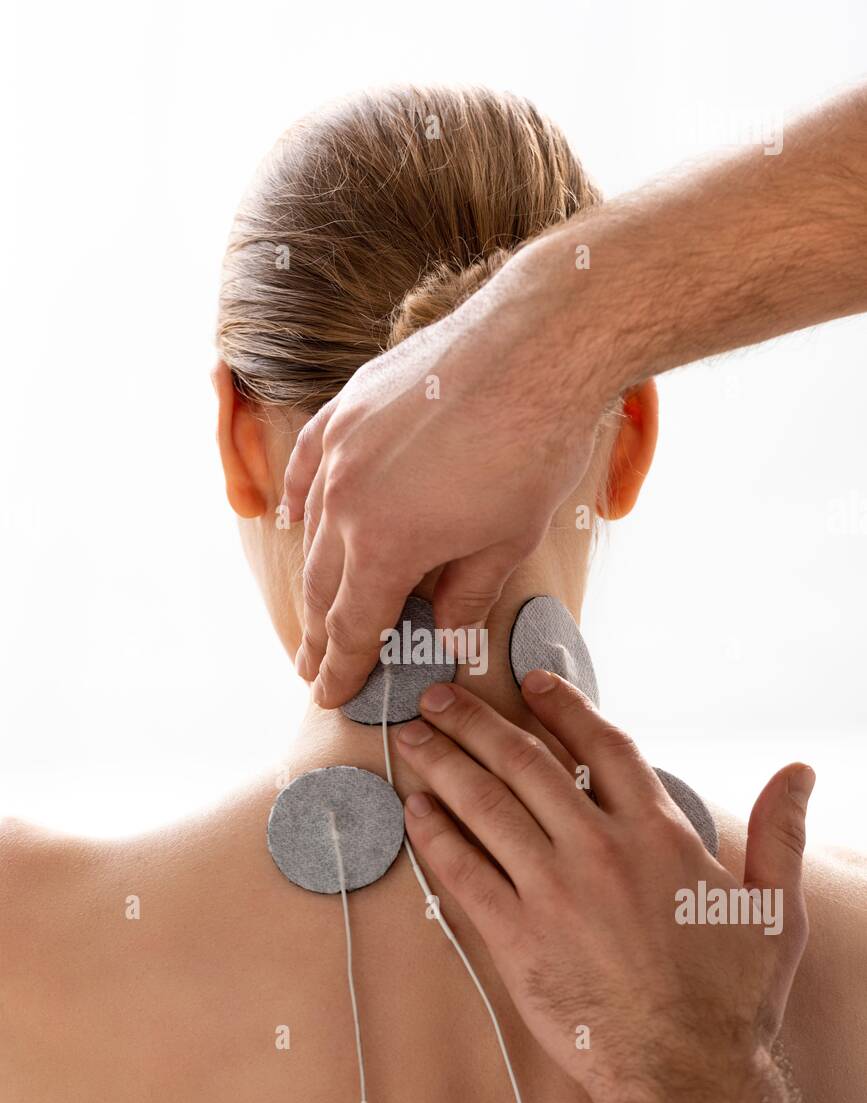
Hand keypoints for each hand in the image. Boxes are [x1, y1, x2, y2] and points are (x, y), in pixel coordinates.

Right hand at [284, 244, 603, 706]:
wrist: (537, 348)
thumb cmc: (533, 449)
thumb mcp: (507, 541)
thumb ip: (464, 595)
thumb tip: (442, 629)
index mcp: (383, 548)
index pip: (353, 628)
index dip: (342, 669)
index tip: (331, 696)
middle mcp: (345, 502)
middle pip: (324, 588)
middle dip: (322, 636)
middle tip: (315, 669)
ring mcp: (339, 450)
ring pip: (313, 530)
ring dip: (314, 576)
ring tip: (312, 609)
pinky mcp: (347, 407)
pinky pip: (309, 466)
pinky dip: (303, 500)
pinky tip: (298, 521)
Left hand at [396, 672, 813, 1102]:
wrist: (688, 1076)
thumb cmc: (733, 997)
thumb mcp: (775, 908)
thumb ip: (779, 832)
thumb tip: (801, 771)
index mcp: (658, 834)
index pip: (603, 748)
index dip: (564, 708)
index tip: (530, 683)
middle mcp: (599, 851)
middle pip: (527, 764)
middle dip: (477, 722)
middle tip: (438, 697)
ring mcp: (553, 893)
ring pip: (487, 808)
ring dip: (445, 765)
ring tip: (413, 737)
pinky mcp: (517, 940)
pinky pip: (465, 876)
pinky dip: (436, 838)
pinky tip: (415, 812)